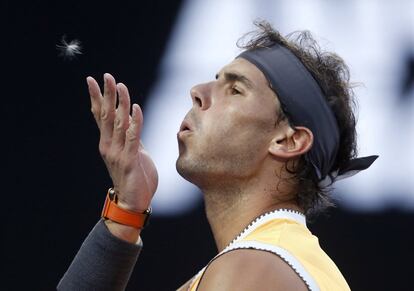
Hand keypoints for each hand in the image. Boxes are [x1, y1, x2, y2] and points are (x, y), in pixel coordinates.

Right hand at [87, 73, 157, 212]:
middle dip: (107, 95)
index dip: (97, 98)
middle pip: (107, 116)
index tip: (93, 81)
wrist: (134, 203)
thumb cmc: (135, 179)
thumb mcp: (134, 154)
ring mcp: (118, 153)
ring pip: (118, 123)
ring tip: (121, 86)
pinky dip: (135, 122)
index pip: (101, 117)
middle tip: (106, 76)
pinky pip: (133, 137)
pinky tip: (136, 108)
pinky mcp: (130, 160)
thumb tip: (132, 123)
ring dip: (121, 103)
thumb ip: (131, 139)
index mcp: (108, 144)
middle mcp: (109, 146)